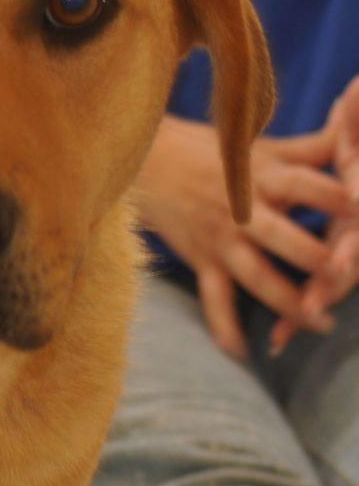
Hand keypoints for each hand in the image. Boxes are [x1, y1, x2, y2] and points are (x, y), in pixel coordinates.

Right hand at [135, 114, 355, 358]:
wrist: (147, 162)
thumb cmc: (210, 152)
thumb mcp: (257, 147)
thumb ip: (310, 148)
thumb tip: (353, 133)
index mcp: (259, 176)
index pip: (303, 185)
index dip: (335, 197)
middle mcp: (240, 209)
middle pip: (280, 236)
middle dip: (313, 257)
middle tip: (343, 275)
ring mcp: (219, 239)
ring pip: (254, 274)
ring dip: (286, 301)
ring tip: (320, 323)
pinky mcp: (201, 259)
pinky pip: (213, 299)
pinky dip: (225, 328)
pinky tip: (243, 352)